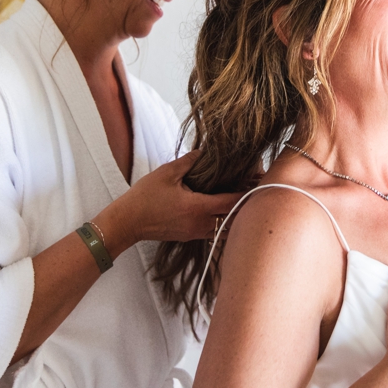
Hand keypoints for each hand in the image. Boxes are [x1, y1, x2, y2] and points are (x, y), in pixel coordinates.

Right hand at [101, 150, 244, 249]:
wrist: (126, 223)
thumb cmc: (144, 197)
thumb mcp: (168, 172)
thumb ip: (191, 161)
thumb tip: (208, 150)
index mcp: (197, 208)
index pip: (232, 202)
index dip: (248, 192)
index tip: (261, 181)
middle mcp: (200, 224)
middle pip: (234, 218)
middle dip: (247, 204)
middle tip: (258, 188)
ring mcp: (195, 233)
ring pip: (225, 228)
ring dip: (236, 214)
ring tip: (245, 197)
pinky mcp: (189, 236)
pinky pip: (214, 231)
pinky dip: (224, 221)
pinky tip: (225, 208)